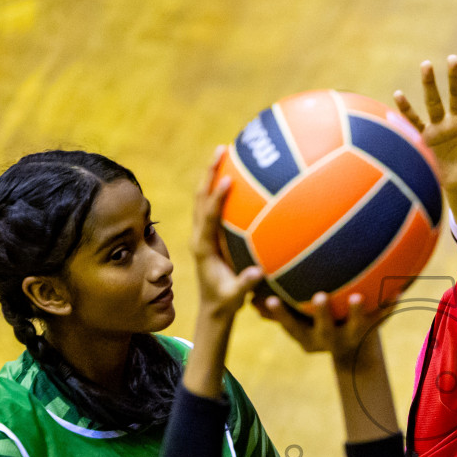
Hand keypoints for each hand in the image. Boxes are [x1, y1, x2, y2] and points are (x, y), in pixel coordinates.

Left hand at [190, 146, 264, 315]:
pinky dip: (218, 188)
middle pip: (200, 197)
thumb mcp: (235, 297)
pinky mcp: (208, 233)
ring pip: (203, 197)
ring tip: (225, 152)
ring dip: (211, 174)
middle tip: (221, 149)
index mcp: (203, 248)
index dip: (217, 199)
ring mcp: (202, 233)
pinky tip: (234, 174)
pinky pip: (211, 205)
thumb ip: (244, 285)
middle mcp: (199, 236)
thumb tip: (257, 273)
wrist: (212, 307)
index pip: (208, 217)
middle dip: (209, 173)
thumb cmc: (226, 302)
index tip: (227, 179)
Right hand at [255, 291, 389, 368]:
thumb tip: (249, 293)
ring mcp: (352, 336)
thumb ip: (276, 310)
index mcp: (308, 337)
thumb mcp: (296, 321)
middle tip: (319, 296)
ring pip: (356, 326)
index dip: (281, 315)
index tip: (270, 300)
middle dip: (321, 314)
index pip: (291, 327)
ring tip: (359, 296)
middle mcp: (329, 340)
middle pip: (324, 330)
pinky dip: (389, 307)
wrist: (352, 349)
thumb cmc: (314, 325)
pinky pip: (382, 318)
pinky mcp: (372, 330)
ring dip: (358, 312)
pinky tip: (396, 292)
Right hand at [394, 57, 456, 193]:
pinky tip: (398, 94)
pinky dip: (406, 110)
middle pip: (456, 95)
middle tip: (454, 59)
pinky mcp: (426, 138)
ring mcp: (440, 128)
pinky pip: (415, 122)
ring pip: (434, 103)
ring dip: (430, 85)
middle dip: (454, 78)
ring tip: (426, 64)